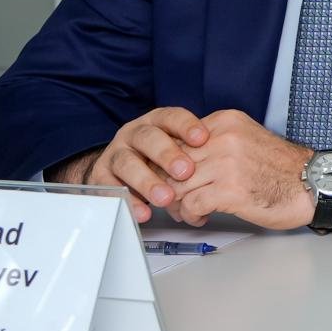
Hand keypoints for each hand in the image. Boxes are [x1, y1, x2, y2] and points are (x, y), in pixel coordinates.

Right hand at [69, 108, 213, 222]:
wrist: (118, 169)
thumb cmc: (157, 157)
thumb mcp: (178, 147)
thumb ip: (196, 151)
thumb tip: (229, 162)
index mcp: (156, 122)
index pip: (171, 117)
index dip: (186, 126)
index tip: (203, 138)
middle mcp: (134, 134)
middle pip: (148, 138)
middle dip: (168, 154)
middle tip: (186, 171)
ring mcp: (116, 154)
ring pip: (128, 163)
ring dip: (148, 181)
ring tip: (166, 197)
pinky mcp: (102, 177)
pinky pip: (112, 189)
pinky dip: (130, 202)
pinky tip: (145, 213)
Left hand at [167, 111, 331, 231]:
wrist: (314, 184)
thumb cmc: (281, 169)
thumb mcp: (244, 140)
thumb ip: (213, 144)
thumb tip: (177, 163)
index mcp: (226, 122)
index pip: (175, 141)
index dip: (167, 165)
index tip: (171, 179)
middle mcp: (224, 138)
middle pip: (171, 165)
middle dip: (168, 187)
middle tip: (175, 200)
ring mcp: (226, 164)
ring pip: (176, 186)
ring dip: (178, 204)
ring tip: (188, 210)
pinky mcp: (229, 190)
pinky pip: (190, 205)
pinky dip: (190, 215)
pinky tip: (201, 216)